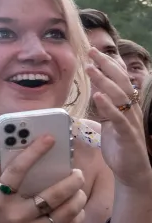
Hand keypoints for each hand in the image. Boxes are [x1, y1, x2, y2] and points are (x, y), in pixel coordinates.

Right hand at [0, 136, 87, 222]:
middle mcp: (16, 215)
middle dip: (71, 180)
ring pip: (64, 212)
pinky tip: (77, 209)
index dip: (35, 152)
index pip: (17, 171)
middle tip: (76, 172)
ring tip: (79, 190)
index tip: (49, 138)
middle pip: (53, 194)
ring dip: (78, 198)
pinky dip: (76, 218)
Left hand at [86, 48, 151, 188]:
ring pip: (119, 96)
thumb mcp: (108, 122)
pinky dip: (108, 106)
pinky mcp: (128, 134)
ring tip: (90, 69)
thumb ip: (103, 108)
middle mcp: (130, 110)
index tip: (95, 52)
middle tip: (91, 52)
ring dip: (104, 81)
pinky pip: (119, 118)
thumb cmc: (119, 147)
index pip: (118, 80)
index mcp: (125, 106)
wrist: (132, 171)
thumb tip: (94, 94)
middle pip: (120, 82)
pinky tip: (98, 96)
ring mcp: (131, 121)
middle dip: (106, 65)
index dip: (109, 65)